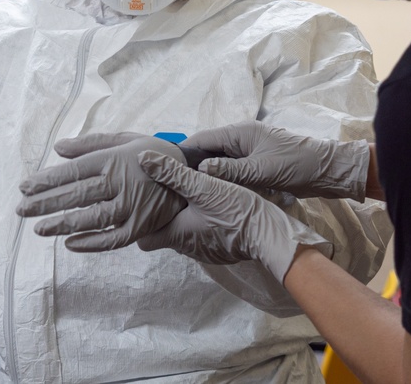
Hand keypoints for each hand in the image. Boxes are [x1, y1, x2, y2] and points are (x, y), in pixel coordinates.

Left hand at [16, 133, 187, 251]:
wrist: (191, 171)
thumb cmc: (153, 153)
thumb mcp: (126, 139)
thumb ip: (91, 143)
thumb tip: (59, 148)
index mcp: (114, 158)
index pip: (72, 171)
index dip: (46, 180)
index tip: (24, 187)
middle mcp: (120, 182)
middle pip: (76, 194)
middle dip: (45, 203)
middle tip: (21, 210)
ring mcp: (132, 206)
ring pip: (91, 218)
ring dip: (62, 224)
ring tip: (39, 229)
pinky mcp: (142, 226)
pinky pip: (112, 239)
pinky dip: (90, 243)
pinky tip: (69, 243)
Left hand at [136, 151, 330, 282]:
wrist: (270, 235)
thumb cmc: (235, 211)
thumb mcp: (203, 186)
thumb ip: (172, 172)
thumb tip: (144, 158)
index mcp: (177, 235)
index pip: (144, 240)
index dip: (140, 224)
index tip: (143, 206)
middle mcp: (187, 249)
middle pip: (165, 236)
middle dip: (162, 218)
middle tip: (163, 196)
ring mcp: (205, 252)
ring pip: (185, 236)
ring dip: (184, 220)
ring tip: (187, 198)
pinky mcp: (221, 251)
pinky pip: (204, 238)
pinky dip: (202, 225)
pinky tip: (210, 209)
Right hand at [184, 121, 368, 200]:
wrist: (327, 171)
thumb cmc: (297, 165)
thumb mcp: (261, 170)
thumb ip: (230, 171)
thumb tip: (199, 171)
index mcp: (240, 132)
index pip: (202, 138)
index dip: (182, 151)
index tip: (163, 165)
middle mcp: (241, 139)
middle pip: (207, 150)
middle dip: (190, 164)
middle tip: (169, 183)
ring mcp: (248, 152)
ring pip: (218, 162)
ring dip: (205, 174)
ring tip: (183, 189)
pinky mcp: (255, 164)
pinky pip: (230, 170)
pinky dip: (219, 179)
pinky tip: (208, 192)